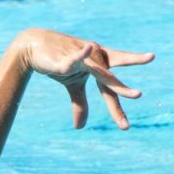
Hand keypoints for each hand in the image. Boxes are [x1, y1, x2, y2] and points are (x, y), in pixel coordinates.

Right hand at [16, 28, 153, 129]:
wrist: (34, 46)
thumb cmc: (58, 61)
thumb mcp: (71, 85)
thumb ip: (80, 104)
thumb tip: (80, 127)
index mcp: (99, 66)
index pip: (111, 85)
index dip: (122, 95)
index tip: (134, 107)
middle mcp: (95, 60)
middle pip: (109, 80)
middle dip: (122, 90)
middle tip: (138, 95)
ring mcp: (82, 58)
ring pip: (98, 72)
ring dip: (108, 79)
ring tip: (123, 84)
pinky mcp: (65, 58)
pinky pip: (73, 59)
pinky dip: (80, 56)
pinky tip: (88, 48)